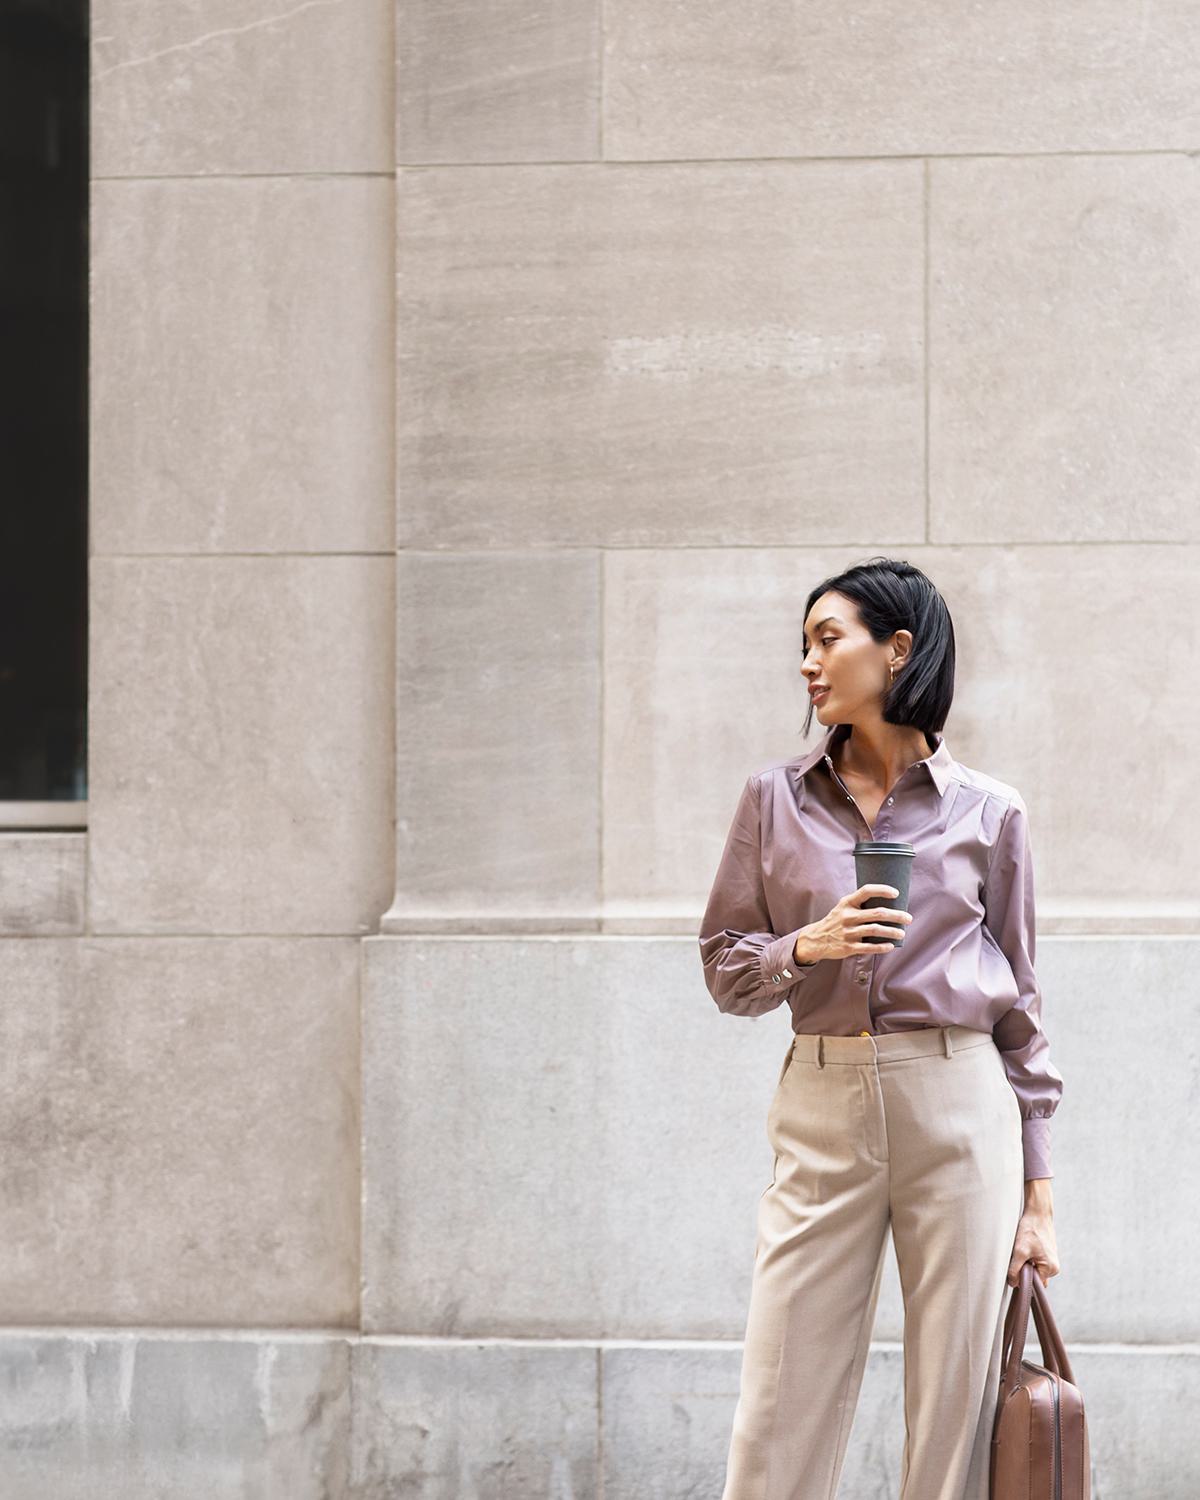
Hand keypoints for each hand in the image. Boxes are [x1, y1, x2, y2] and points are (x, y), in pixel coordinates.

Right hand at [795, 884, 912, 962]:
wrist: (816, 939)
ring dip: (892, 931)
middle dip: (896, 916)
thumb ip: (860, 904)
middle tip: (908, 918)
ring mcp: (847, 932)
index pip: (866, 891)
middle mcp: (847, 916)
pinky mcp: (848, 947)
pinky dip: (881, 947)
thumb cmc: (836, 921)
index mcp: (847, 903)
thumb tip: (887, 901)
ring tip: (902, 933)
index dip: (882, 890)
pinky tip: (890, 946)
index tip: (896, 893)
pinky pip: (869, 947)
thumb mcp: (843, 907)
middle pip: (877, 913)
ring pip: (875, 930)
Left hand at [1006, 1208, 1059, 1287]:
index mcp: (1051, 1269)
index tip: (1015, 1272)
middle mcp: (1054, 1267)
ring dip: (1026, 1264)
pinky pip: (1036, 1262)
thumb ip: (1015, 1269)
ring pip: (1035, 1269)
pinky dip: (1029, 1258)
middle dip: (1025, 1271)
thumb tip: (1013, 1283)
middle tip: (1018, 1258)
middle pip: (1035, 1278)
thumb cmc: (1030, 1230)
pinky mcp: (1047, 1254)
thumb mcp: (1020, 1251)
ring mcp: (1052, 1260)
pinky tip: (1025, 1247)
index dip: (1024, 1280)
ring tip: (1022, 1251)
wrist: (1037, 1213)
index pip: (1035, 1285)